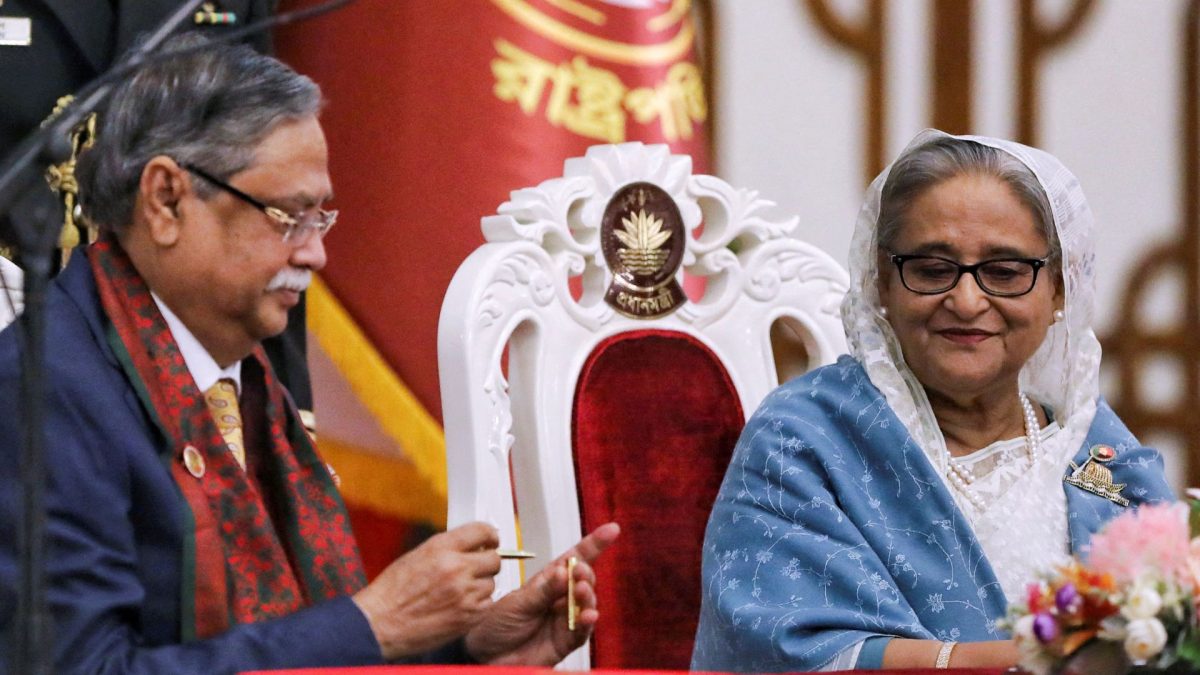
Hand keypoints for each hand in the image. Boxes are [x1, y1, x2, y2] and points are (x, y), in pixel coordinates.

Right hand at [352, 522, 500, 660]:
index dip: (490, 536)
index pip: (482, 531)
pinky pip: (488, 604)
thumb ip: (446, 549)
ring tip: (459, 592)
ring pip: (491, 583)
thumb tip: (471, 546)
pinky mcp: (468, 616)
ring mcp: (464, 593)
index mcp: (441, 548)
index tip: (492, 541)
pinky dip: (478, 605)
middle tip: (477, 569)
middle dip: (487, 563)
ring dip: (480, 586)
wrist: (380, 623)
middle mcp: (456, 568)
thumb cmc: (392, 592)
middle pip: (494, 559)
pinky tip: (460, 606)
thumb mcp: (417, 555)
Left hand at [464, 522, 620, 665]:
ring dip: (587, 595)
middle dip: (585, 573)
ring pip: (586, 603)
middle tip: (578, 572)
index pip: (574, 559)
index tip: (611, 530)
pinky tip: (588, 615)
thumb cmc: (496, 625)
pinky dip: (587, 622)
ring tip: (579, 590)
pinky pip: (583, 631)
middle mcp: (559, 598)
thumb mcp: (518, 603)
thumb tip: (563, 572)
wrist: (485, 656)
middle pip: (583, 580)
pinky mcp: (566, 641)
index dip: (593, 545)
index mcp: (547, 582)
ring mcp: (564, 619)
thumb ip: (543, 590)